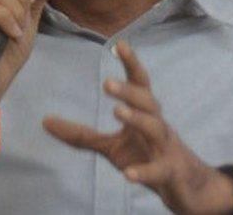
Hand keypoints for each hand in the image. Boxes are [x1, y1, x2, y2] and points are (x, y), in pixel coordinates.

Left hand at [43, 41, 232, 214]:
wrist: (188, 188)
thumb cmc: (147, 156)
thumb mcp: (110, 146)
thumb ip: (80, 134)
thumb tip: (44, 121)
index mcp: (144, 115)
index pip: (140, 84)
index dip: (132, 64)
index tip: (120, 43)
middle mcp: (158, 126)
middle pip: (148, 102)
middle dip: (129, 91)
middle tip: (106, 82)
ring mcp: (167, 150)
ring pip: (157, 129)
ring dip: (138, 119)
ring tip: (117, 112)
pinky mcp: (171, 174)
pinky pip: (159, 171)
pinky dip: (145, 171)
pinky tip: (129, 174)